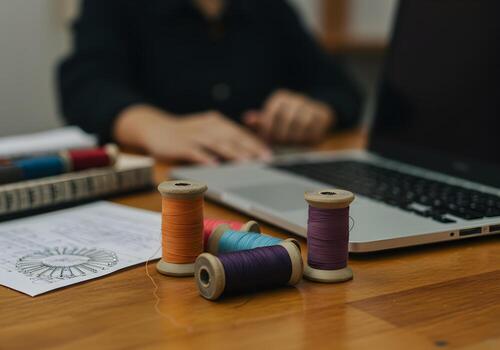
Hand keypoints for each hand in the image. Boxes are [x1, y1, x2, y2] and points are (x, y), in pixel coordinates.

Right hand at [114, 105, 271, 164]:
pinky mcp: (180, 145)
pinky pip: (195, 151)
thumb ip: (224, 138)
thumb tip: (248, 151)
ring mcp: (193, 135)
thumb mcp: (206, 131)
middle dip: (249, 149)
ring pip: (217, 143)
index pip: (239, 133)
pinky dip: (205, 157)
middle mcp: (207, 126)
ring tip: (246, 162)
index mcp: (216, 122)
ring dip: (232, 153)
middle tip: (263, 160)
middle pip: (232, 137)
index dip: (255, 143)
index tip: (268, 154)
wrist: (154, 128)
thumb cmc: (185, 134)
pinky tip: (215, 164)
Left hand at [244, 89, 335, 144]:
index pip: (271, 113)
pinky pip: (315, 127)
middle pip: (286, 118)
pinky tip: (306, 141)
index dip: (268, 129)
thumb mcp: (273, 120)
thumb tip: (247, 119)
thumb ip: (261, 121)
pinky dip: (310, 136)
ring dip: (296, 136)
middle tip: (281, 144)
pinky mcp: (323, 114)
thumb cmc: (289, 121)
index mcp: (280, 98)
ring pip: (301, 122)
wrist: (316, 114)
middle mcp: (295, 99)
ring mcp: (310, 105)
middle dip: (282, 134)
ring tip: (293, 143)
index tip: (267, 140)